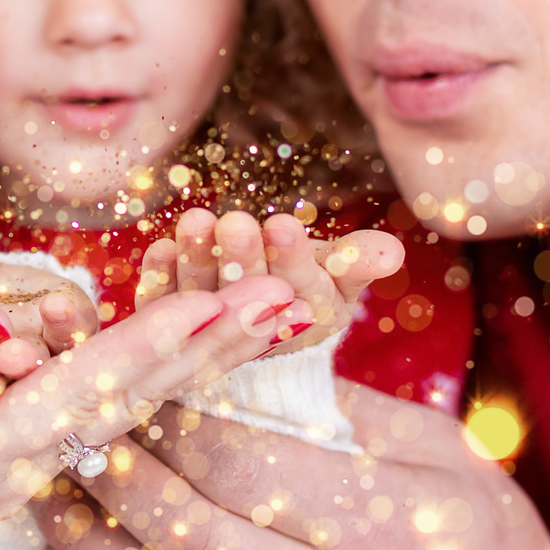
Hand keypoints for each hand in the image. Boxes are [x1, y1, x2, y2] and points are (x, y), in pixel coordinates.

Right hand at [0, 270, 309, 549]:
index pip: (80, 396)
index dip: (149, 346)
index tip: (212, 305)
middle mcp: (27, 458)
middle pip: (139, 397)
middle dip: (213, 343)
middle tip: (290, 295)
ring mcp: (38, 442)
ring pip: (142, 389)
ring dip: (212, 344)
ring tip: (287, 298)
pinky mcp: (40, 417)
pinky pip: (120, 379)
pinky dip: (177, 346)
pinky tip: (226, 314)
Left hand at [41, 382, 549, 549]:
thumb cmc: (481, 543)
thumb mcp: (437, 448)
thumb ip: (339, 402)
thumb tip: (240, 347)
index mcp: (366, 521)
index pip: (231, 457)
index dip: (162, 409)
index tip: (120, 366)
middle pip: (175, 524)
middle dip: (103, 459)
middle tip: (57, 410)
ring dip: (79, 537)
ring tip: (44, 483)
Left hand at [135, 209, 401, 355]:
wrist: (263, 315)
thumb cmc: (308, 286)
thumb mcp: (340, 275)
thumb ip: (360, 261)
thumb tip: (391, 252)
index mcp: (302, 319)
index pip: (298, 288)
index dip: (291, 259)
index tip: (283, 225)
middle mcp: (252, 328)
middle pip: (245, 293)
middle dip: (240, 258)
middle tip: (235, 222)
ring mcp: (207, 327)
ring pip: (200, 294)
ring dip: (195, 259)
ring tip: (195, 221)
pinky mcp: (169, 322)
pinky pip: (159, 303)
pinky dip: (158, 277)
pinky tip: (158, 247)